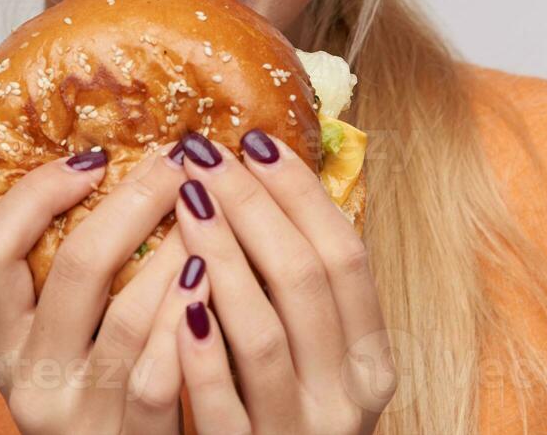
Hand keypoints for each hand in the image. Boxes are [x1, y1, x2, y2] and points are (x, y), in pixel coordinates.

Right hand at [0, 146, 209, 434]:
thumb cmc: (105, 393)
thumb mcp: (69, 340)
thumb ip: (78, 276)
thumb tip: (117, 164)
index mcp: (4, 342)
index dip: (37, 194)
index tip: (95, 158)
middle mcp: (30, 379)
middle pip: (75, 267)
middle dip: (134, 202)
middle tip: (177, 164)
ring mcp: (79, 417)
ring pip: (128, 318)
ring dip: (178, 252)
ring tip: (211, 209)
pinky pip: (162, 377)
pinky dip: (190, 320)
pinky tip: (217, 279)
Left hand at [171, 130, 395, 434]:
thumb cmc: (278, 419)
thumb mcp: (312, 360)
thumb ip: (300, 291)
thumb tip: (270, 183)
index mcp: (369, 361)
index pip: (347, 255)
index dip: (302, 192)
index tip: (256, 139)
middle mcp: (347, 399)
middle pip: (306, 279)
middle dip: (255, 207)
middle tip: (205, 157)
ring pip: (265, 331)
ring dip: (225, 257)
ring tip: (186, 201)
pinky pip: (222, 404)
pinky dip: (201, 350)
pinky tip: (176, 299)